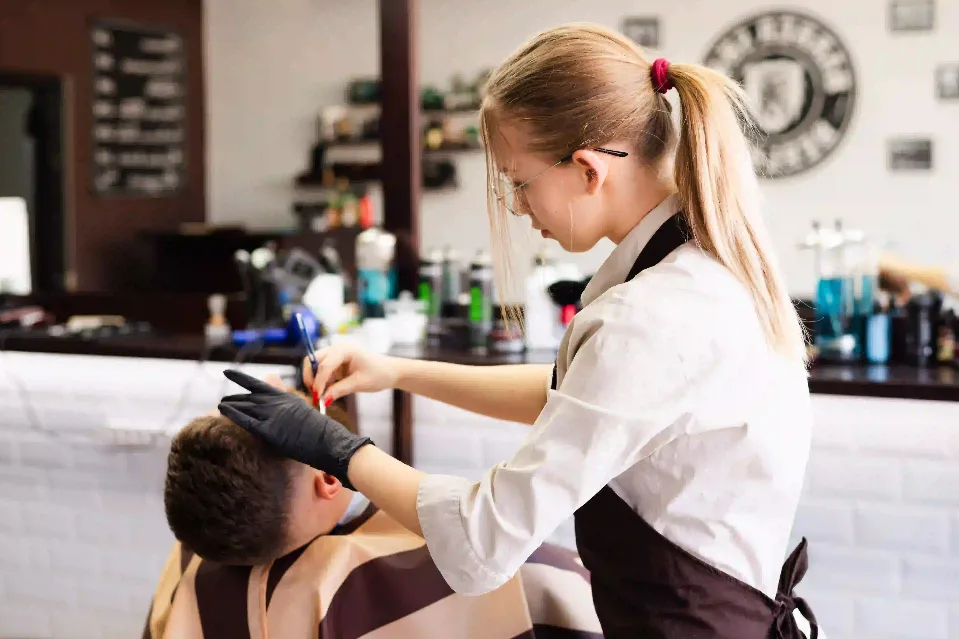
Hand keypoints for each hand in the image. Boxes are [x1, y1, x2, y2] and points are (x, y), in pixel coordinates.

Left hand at [218, 370, 371, 488]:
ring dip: (230, 405)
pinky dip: (233, 414)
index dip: (241, 378)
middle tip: (223, 399)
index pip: (258, 385)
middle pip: (249, 397)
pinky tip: (222, 411)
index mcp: (286, 397)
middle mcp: (277, 403)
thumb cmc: (321, 432)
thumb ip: (289, 404)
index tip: (228, 373)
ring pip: (245, 407)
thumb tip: (281, 399)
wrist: (329, 441)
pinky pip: (246, 420)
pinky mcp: (269, 430)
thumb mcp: (304, 411)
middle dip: (234, 398)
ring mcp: (273, 415)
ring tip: (219, 405)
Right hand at [303, 342, 399, 403]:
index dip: (318, 382)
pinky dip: (322, 382)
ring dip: (316, 381)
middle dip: (311, 378)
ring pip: (315, 367)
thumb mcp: (359, 384)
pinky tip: (328, 393)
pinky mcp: (335, 363)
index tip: (317, 397)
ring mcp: (335, 355)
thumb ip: (339, 390)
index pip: (324, 365)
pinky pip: (322, 372)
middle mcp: (337, 349)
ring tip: (322, 397)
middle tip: (314, 396)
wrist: (390, 371)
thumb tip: (322, 400)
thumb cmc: (379, 374)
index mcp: (344, 349)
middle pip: (313, 361)